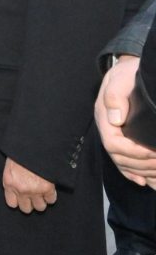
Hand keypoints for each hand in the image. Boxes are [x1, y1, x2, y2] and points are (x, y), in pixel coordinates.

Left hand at [2, 157, 56, 212]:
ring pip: (40, 207)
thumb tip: (16, 189)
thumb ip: (13, 179)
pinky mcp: (47, 188)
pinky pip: (51, 200)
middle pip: (26, 209)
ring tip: (42, 192)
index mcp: (9, 183)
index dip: (18, 201)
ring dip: (42, 201)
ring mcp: (34, 190)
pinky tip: (50, 188)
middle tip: (33, 195)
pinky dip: (51, 195)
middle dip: (30, 203)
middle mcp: (21, 190)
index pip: (12, 204)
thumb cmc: (21, 153)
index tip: (22, 197)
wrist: (34, 145)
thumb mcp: (11, 165)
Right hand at [95, 56, 155, 185]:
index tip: (153, 153)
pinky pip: (126, 163)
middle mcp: (108, 129)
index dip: (134, 153)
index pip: (114, 144)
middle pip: (120, 158)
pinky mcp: (124, 138)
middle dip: (142, 165)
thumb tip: (115, 118)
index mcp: (105, 117)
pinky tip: (147, 182)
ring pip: (124, 164)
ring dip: (143, 172)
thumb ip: (115, 96)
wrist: (127, 72)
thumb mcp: (120, 80)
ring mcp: (115, 135)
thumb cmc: (126, 75)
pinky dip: (137, 175)